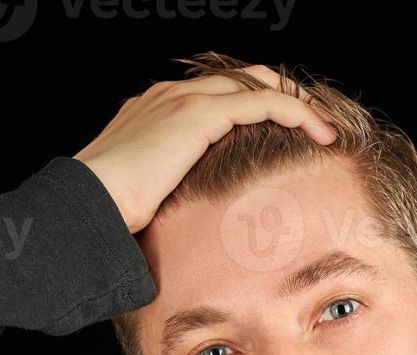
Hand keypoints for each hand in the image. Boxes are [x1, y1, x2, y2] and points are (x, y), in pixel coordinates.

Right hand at [74, 64, 337, 234]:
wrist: (87, 204)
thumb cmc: (109, 211)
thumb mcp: (147, 193)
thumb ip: (172, 187)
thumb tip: (194, 216)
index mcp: (159, 108)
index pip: (221, 91)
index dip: (260, 103)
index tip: (289, 129)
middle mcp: (173, 94)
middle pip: (245, 77)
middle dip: (286, 95)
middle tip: (317, 122)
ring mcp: (185, 99)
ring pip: (260, 84)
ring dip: (300, 102)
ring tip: (328, 127)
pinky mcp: (199, 114)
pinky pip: (264, 102)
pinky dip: (299, 113)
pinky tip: (322, 133)